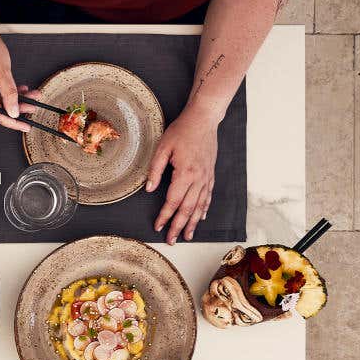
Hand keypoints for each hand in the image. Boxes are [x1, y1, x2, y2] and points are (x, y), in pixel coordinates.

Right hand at [0, 26, 41, 130]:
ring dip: (13, 101)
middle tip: (31, 107)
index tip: (25, 126)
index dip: (13, 122)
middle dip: (16, 110)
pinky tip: (18, 90)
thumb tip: (14, 111)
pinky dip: (5, 95)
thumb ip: (9, 94)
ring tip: (29, 96)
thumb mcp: (3, 71)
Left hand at [146, 103, 220, 244]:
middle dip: (179, 227)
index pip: (173, 202)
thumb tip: (149, 189)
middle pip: (187, 209)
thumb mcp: (162, 148)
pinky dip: (204, 209)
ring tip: (188, 236)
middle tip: (171, 240)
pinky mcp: (211, 174)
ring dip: (193, 223)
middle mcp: (199, 179)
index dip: (164, 216)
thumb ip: (155, 170)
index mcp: (185, 173)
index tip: (157, 227)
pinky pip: (208, 196)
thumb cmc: (182, 131)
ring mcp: (207, 177)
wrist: (204, 119)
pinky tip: (202, 217)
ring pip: (200, 206)